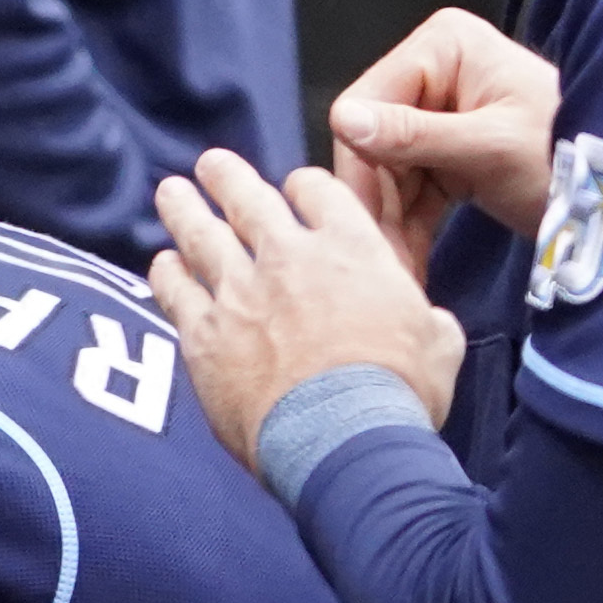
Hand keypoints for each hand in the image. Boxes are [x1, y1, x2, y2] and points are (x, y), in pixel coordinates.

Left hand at [149, 150, 463, 471]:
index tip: (293, 189)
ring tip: (170, 191)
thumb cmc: (399, 394)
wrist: (343, 438)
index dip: (304, 186)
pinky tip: (163, 264)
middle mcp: (289, 258)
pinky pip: (175, 291)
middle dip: (227, 176)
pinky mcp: (205, 334)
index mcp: (351, 248)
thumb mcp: (439, 342)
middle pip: (248, 198)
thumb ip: (425, 318)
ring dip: (184, 208)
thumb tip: (429, 323)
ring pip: (201, 234)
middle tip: (211, 164)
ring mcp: (240, 293)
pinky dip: (167, 273)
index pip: (318, 191)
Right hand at [327, 8, 563, 272]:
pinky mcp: (448, 152)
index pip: (368, 100)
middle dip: (377, 200)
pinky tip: (410, 262)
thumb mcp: (490, 148)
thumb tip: (344, 120)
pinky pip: (410, 189)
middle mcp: (435, 70)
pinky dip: (409, 226)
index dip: (362, 161)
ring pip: (386, 172)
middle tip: (382, 257)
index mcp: (443, 46)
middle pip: (373, 140)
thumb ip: (414, 135)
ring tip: (400, 270)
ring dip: (390, 222)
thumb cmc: (573, 156)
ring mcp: (440, 112)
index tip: (363, 218)